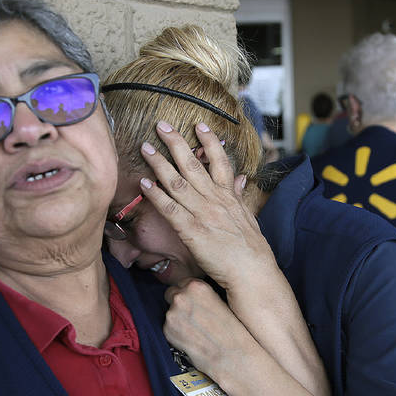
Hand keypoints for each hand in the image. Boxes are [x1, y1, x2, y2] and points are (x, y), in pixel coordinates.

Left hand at [138, 121, 274, 290]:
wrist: (252, 270)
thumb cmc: (251, 248)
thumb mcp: (247, 216)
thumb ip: (238, 195)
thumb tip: (239, 178)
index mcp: (228, 195)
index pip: (219, 160)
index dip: (209, 141)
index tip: (198, 124)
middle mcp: (214, 199)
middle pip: (193, 165)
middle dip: (176, 143)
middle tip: (162, 126)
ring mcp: (202, 213)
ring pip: (177, 182)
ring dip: (159, 163)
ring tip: (146, 148)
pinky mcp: (191, 231)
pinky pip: (170, 209)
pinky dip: (156, 195)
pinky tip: (144, 184)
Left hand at [163, 278, 254, 375]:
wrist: (231, 354)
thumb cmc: (231, 330)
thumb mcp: (220, 300)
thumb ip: (202, 295)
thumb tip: (191, 295)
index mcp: (196, 286)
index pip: (182, 283)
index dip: (188, 294)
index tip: (195, 303)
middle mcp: (181, 296)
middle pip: (172, 294)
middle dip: (180, 304)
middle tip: (195, 318)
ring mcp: (172, 314)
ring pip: (170, 312)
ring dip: (178, 319)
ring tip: (196, 330)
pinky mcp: (167, 330)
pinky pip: (168, 328)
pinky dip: (176, 333)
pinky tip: (191, 338)